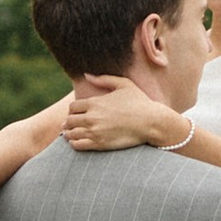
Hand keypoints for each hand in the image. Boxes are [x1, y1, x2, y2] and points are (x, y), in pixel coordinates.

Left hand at [63, 76, 185, 153]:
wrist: (151, 122)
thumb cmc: (140, 102)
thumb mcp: (124, 84)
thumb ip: (104, 79)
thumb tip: (86, 75)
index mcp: (95, 102)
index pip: (72, 107)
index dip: (73, 111)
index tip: (79, 114)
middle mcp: (92, 117)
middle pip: (69, 121)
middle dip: (70, 122)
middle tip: (73, 125)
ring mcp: (95, 131)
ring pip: (71, 134)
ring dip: (70, 134)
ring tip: (74, 134)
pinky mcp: (100, 144)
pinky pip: (78, 145)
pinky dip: (75, 144)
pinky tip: (80, 142)